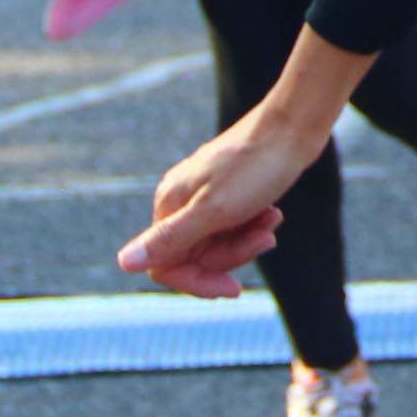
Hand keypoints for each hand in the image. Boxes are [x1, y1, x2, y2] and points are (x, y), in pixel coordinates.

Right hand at [119, 105, 323, 300]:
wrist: (293, 127)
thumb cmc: (255, 167)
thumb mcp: (214, 211)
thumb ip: (170, 239)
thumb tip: (122, 263)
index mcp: (170, 205)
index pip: (165, 266)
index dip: (197, 282)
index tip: (233, 289)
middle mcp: (180, 200)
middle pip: (195, 256)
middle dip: (232, 256)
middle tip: (265, 240)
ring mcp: (202, 195)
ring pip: (216, 243)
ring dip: (246, 241)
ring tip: (272, 221)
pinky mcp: (226, 191)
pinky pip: (232, 226)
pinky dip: (252, 226)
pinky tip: (272, 214)